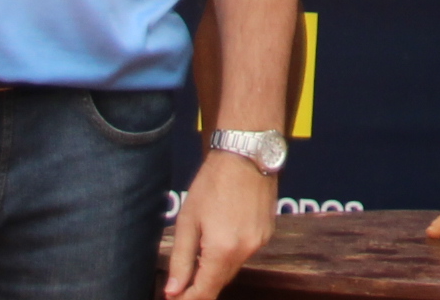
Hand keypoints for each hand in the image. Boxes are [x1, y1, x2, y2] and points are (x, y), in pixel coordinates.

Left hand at [165, 148, 275, 299]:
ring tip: (198, 253)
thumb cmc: (212, 182)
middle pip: (219, 282)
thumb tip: (172, 291)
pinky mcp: (267, 232)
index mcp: (222, 250)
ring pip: (232, 268)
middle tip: (179, 284)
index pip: (204, 292)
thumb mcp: (188, 221)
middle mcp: (245, 251)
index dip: (187, 299)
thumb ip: (181, 260)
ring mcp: (260, 242)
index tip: (172, 298)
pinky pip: (244, 253)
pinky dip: (230, 253)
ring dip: (215, 268)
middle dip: (200, 286)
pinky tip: (220, 236)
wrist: (246, 154)